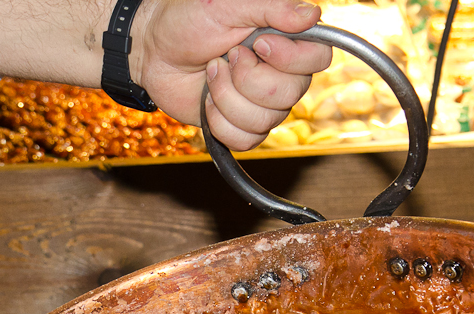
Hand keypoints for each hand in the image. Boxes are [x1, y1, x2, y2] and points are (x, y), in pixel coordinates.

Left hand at [136, 0, 331, 149]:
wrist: (154, 52)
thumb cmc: (187, 21)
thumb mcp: (227, 4)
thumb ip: (272, 8)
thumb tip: (313, 15)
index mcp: (285, 39)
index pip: (319, 58)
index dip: (291, 59)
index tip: (259, 44)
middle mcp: (280, 73)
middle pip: (290, 95)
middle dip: (248, 79)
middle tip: (227, 56)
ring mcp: (262, 102)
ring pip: (266, 120)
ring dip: (227, 97)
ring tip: (212, 72)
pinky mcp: (242, 125)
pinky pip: (246, 140)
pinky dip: (219, 121)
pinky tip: (208, 100)